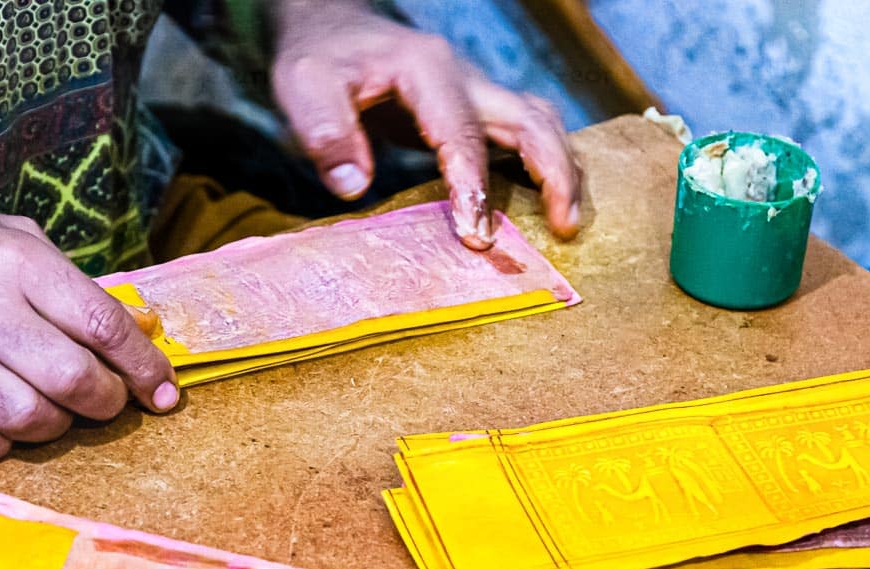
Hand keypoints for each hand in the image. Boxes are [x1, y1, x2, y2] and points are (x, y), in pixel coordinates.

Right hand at [0, 207, 178, 460]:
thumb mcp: (14, 239)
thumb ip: (75, 283)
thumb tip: (140, 330)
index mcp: (16, 263)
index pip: (103, 324)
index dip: (146, 366)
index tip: (165, 391)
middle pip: (75, 379)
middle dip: (109, 401)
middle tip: (109, 399)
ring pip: (30, 419)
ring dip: (58, 425)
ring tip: (56, 409)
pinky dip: (1, 444)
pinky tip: (4, 425)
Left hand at [269, 0, 582, 249]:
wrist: (332, 30)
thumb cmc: (320, 59)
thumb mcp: (303, 86)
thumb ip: (324, 133)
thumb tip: (353, 186)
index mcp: (426, 69)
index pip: (461, 132)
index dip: (472, 186)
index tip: (475, 237)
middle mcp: (464, 78)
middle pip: (531, 119)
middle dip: (554, 173)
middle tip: (563, 228)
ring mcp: (477, 93)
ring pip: (540, 123)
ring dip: (561, 170)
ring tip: (566, 224)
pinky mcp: (478, 111)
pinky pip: (527, 134)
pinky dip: (545, 167)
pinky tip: (545, 208)